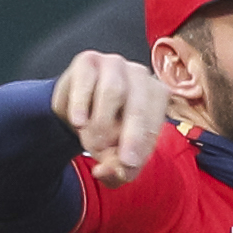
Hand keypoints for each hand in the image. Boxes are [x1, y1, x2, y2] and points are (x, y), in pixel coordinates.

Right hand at [51, 51, 168, 185]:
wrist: (76, 110)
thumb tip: (106, 172)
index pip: (155, 122)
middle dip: (127, 136)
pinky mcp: (88, 60)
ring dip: (100, 124)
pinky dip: (81, 105)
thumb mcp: (116, 155)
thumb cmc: (107, 130)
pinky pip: (85, 82)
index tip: (128, 165)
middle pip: (138, 106)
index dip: (141, 146)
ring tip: (90, 142)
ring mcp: (115, 64)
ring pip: (113, 92)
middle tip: (111, 157)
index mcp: (156, 96)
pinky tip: (78, 122)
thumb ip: (118, 169)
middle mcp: (140, 75)